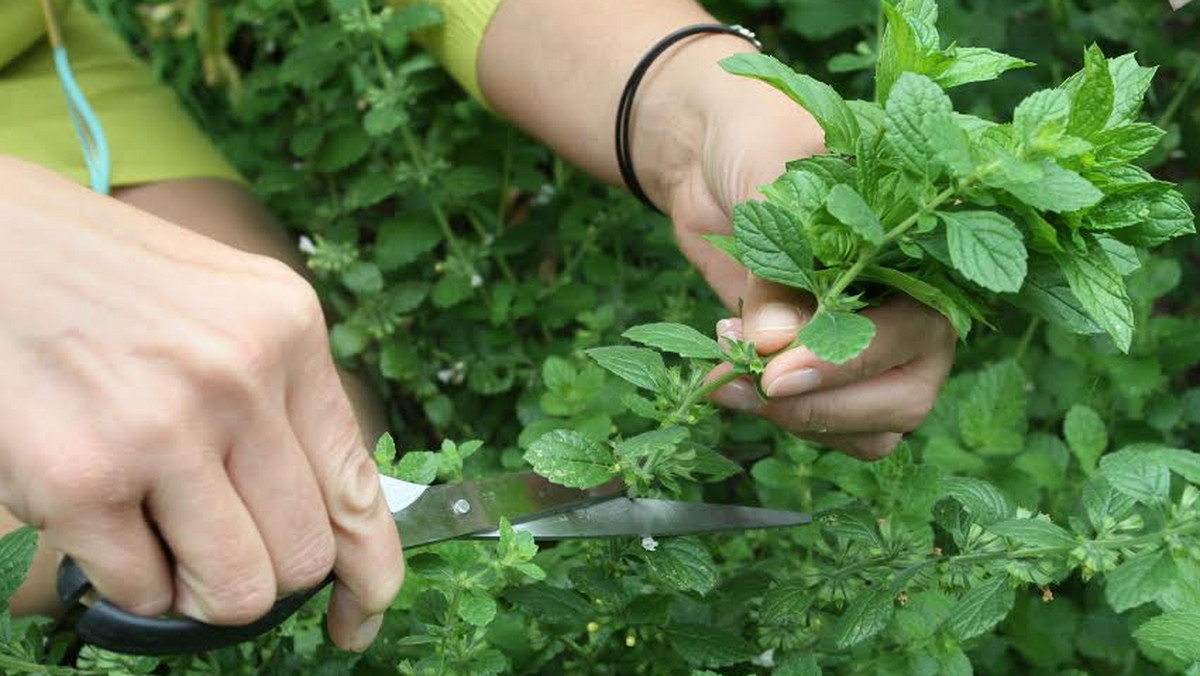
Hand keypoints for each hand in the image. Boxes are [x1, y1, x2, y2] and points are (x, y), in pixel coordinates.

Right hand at [0, 157, 400, 649]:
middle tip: (218, 551)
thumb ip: (283, 400)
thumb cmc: (106, 284)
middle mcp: (240, 377)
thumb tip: (332, 520)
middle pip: (304, 555)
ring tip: (162, 538)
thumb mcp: (228, 310)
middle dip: (265, 576)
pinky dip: (130, 582)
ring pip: (237, 591)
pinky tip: (106, 524)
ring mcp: (163, 429)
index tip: (363, 613)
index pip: (359, 485)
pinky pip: (144, 592)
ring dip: (201, 590)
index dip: (371, 571)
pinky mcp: (81, 479)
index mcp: (289, 330)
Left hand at [650, 50, 955, 458]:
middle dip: (823, 405)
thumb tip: (773, 344)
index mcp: (923, 250)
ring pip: (873, 428)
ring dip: (799, 421)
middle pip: (906, 397)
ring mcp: (874, 347)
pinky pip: (828, 426)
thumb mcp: (767, 179)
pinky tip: (730, 377)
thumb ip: (776, 262)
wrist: (709, 153)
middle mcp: (913, 306)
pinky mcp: (825, 368)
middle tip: (750, 383)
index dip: (849, 362)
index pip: (915, 331)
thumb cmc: (756, 143)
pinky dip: (782, 421)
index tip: (777, 373)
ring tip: (727, 374)